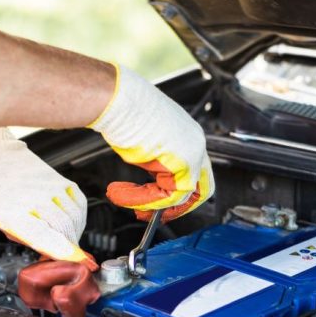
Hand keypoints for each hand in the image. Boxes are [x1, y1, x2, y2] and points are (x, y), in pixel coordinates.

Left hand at [0, 127, 96, 276]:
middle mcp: (34, 197)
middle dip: (66, 252)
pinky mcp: (58, 179)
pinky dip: (80, 218)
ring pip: (74, 218)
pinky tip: (69, 225)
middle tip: (51, 261)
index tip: (78, 263)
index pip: (43, 234)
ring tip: (60, 244)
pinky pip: (79, 203)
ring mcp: (49, 186)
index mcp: (8, 209)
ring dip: (74, 235)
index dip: (63, 251)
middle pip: (64, 231)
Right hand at [88, 65, 214, 222]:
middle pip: (199, 190)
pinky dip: (142, 200)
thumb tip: (154, 187)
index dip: (177, 196)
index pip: (195, 176)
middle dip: (174, 209)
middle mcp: (195, 144)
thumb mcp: (147, 144)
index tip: (157, 205)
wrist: (116, 100)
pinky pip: (169, 194)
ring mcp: (192, 153)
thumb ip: (157, 165)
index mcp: (189, 137)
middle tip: (149, 216)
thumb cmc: (124, 113)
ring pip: (180, 196)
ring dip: (148, 204)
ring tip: (122, 197)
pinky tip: (121, 193)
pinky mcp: (184, 162)